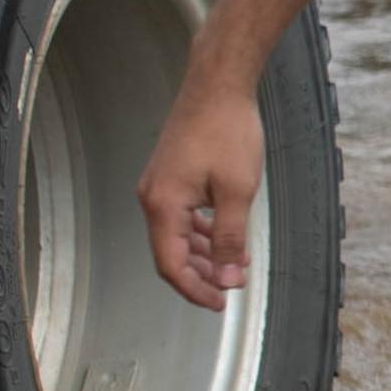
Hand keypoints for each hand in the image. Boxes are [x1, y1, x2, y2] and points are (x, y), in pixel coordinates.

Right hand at [139, 78, 265, 311]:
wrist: (217, 86)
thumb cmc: (226, 130)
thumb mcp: (237, 191)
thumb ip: (232, 238)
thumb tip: (230, 278)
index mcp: (163, 205)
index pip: (171, 264)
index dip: (195, 289)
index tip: (219, 304)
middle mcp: (153, 198)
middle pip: (171, 253)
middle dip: (200, 276)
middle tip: (228, 291)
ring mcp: (159, 186)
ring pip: (177, 235)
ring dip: (203, 255)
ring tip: (232, 267)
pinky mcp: (170, 176)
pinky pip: (181, 216)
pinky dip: (201, 232)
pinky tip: (223, 237)